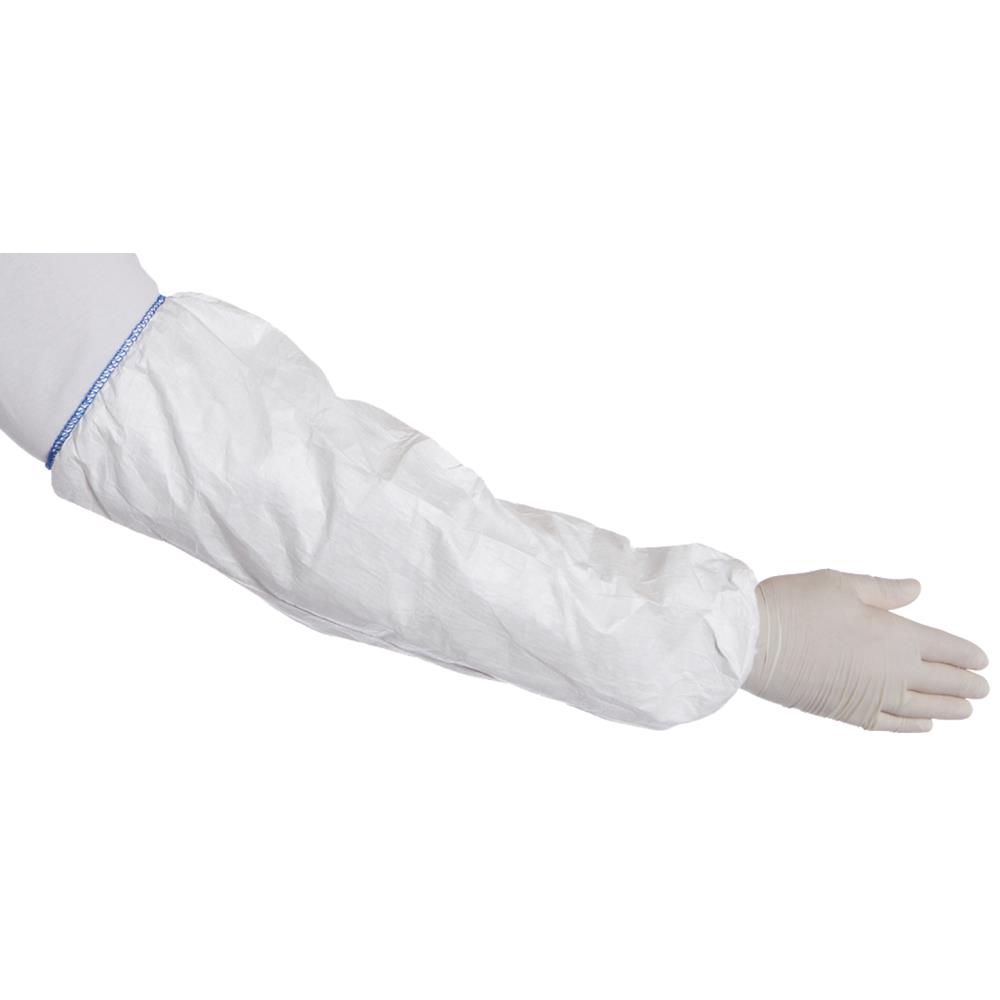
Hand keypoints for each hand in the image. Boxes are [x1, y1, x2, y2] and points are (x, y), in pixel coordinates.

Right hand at [744, 569, 988, 731]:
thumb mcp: (841, 584)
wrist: (754, 642)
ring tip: (965, 710)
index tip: (981, 659)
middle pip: (945, 683)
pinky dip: (914, 727)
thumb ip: (884, 590)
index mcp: (897, 635)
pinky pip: (893, 725)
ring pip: (925, 709)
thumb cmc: (794, 605)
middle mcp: (893, 671)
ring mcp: (872, 696)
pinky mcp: (848, 713)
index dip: (969, 655)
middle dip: (968, 685)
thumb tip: (917, 589)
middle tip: (981, 687)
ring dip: (950, 709)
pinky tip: (925, 725)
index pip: (949, 649)